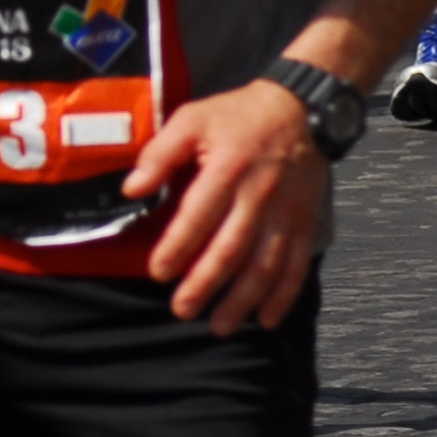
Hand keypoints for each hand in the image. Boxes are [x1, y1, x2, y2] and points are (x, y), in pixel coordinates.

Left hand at [127, 77, 330, 333]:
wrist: (301, 110)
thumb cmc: (238, 117)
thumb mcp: (192, 119)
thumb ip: (159, 154)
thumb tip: (132, 189)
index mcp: (228, 167)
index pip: (199, 215)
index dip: (178, 246)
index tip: (158, 272)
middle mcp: (259, 194)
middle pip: (231, 249)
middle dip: (205, 285)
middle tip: (182, 310)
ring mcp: (285, 212)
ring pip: (264, 265)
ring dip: (241, 300)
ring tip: (218, 325)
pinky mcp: (304, 222)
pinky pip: (296, 265)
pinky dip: (282, 296)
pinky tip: (264, 319)